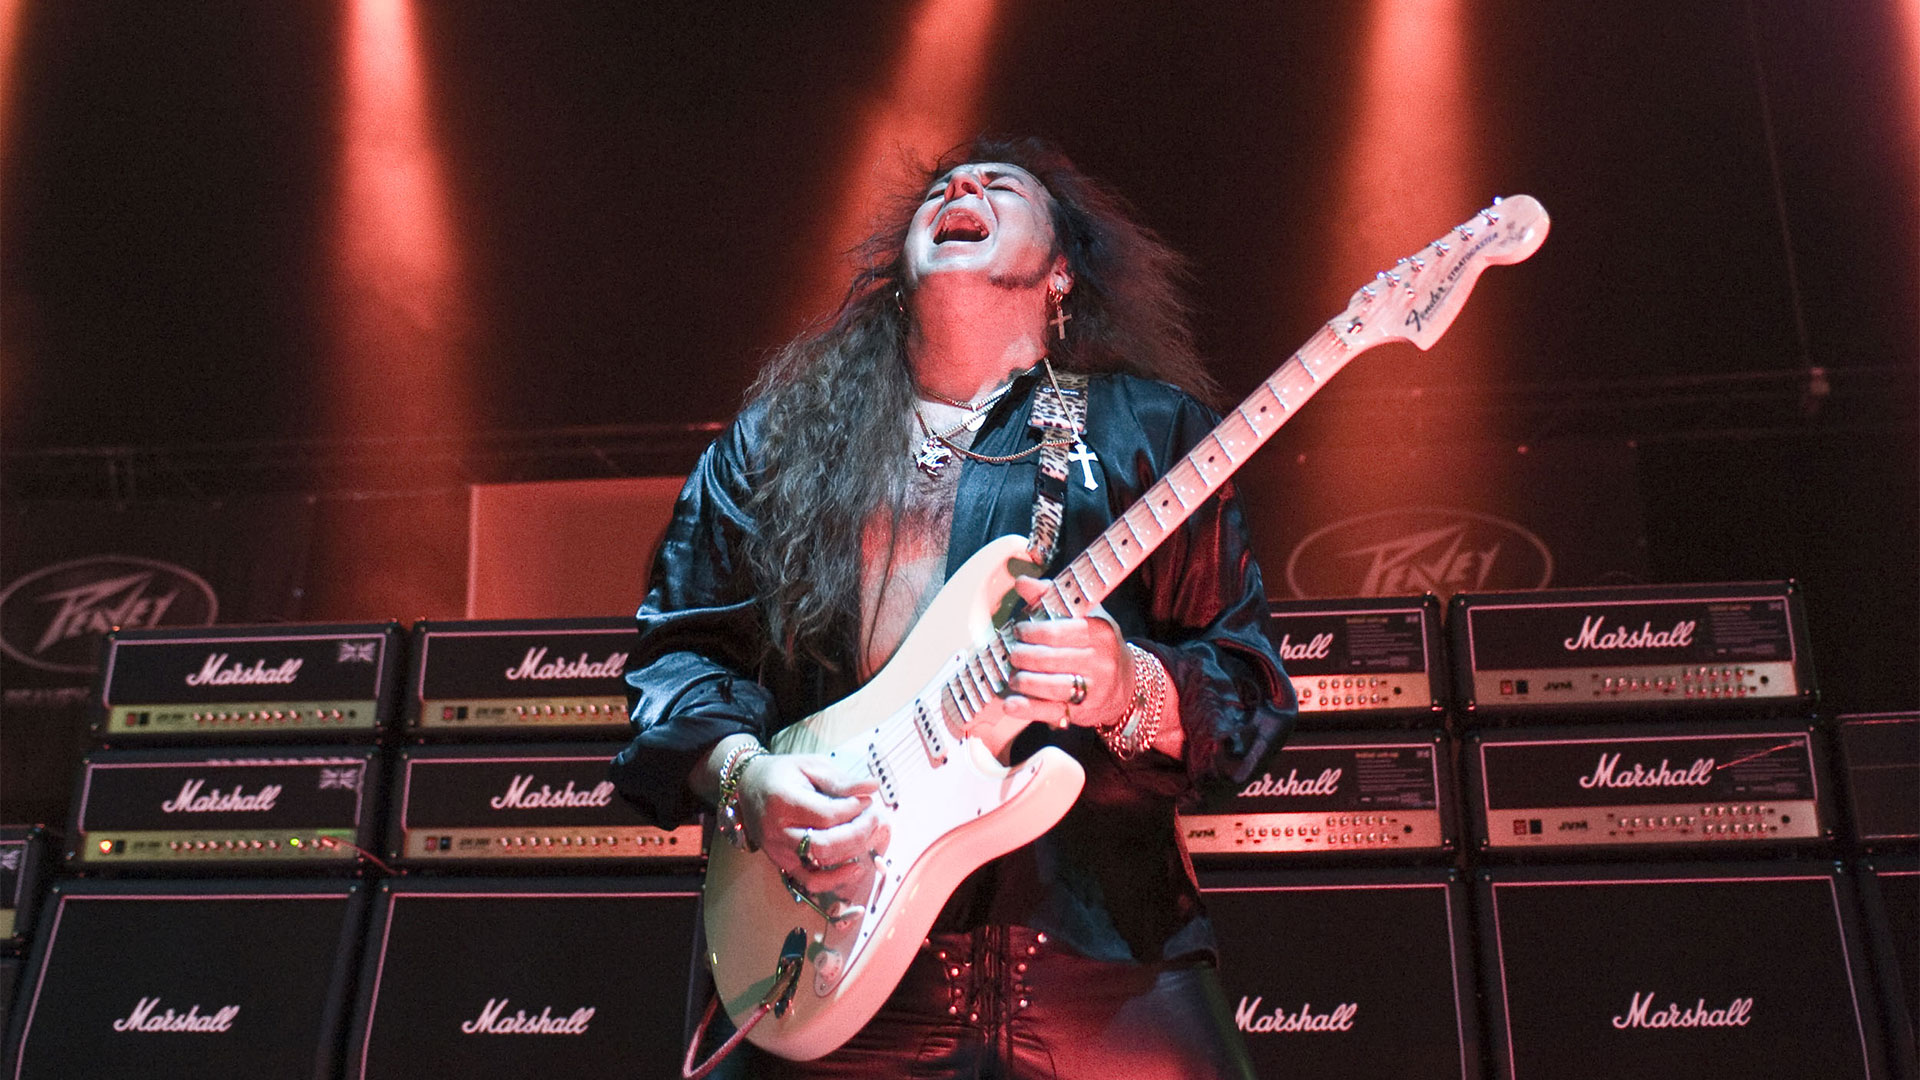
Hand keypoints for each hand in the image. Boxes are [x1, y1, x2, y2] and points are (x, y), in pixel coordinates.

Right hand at [738, 753, 888, 893]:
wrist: (749, 787)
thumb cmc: (783, 774)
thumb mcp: (811, 766)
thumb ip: (841, 780)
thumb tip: (873, 787)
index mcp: (782, 800)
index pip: (826, 814)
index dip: (853, 809)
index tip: (867, 799)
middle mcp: (776, 830)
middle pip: (825, 843)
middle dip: (858, 833)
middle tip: (875, 818)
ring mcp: (778, 851)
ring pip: (821, 862)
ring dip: (852, 851)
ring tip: (870, 835)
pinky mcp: (782, 864)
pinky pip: (810, 881)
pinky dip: (835, 879)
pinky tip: (856, 867)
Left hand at [999, 576, 1134, 730]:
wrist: (1127, 684)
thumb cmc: (1098, 644)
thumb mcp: (1084, 616)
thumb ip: (1052, 597)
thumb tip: (1022, 582)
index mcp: (1100, 632)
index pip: (1058, 632)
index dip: (1032, 632)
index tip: (1019, 631)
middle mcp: (1101, 661)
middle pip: (1050, 659)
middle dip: (1024, 656)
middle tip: (1013, 654)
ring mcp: (1094, 689)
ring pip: (1051, 686)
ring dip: (1024, 681)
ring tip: (1014, 676)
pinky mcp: (1083, 712)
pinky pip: (1052, 711)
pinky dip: (1028, 708)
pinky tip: (1011, 704)